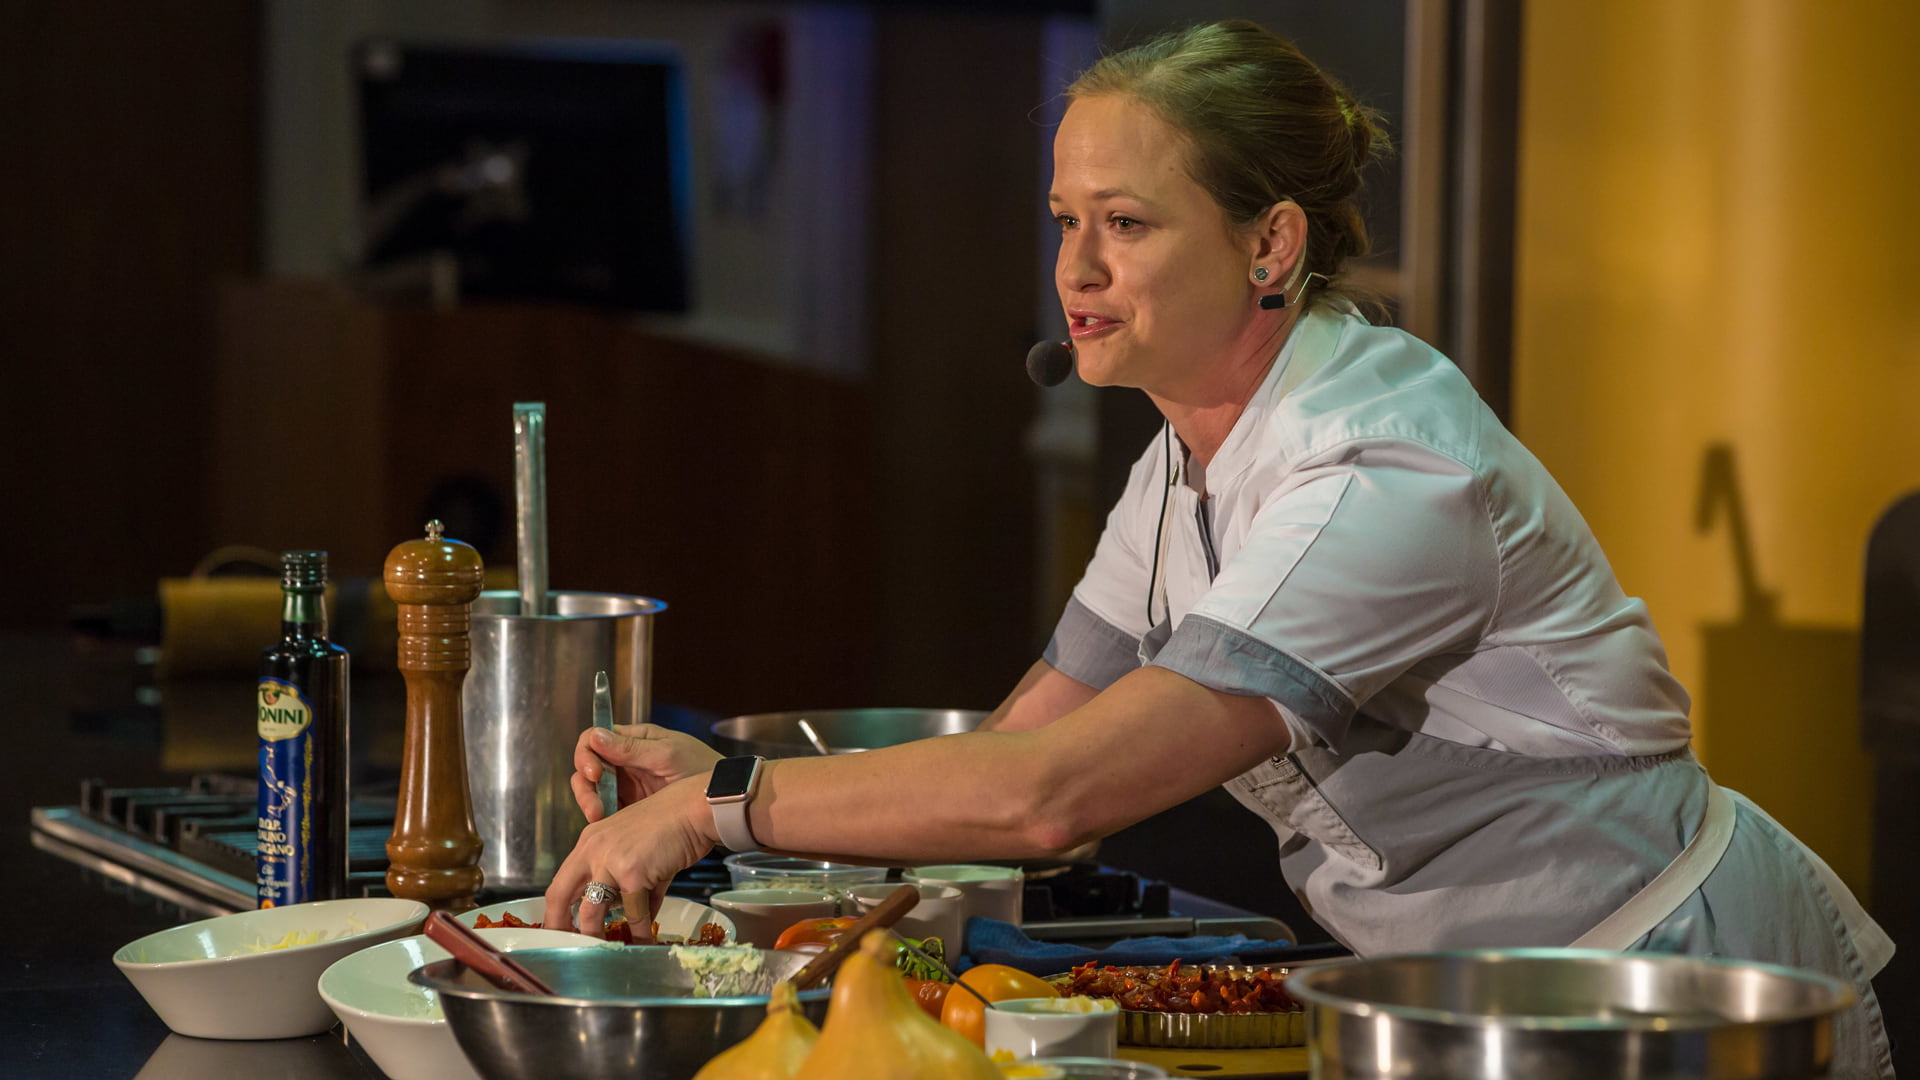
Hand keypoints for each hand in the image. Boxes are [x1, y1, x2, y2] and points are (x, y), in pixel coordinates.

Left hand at [543, 775, 716, 938]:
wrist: (695, 809)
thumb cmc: (672, 824)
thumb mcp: (637, 848)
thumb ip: (629, 881)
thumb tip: (636, 917)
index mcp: (590, 841)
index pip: (562, 880)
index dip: (557, 908)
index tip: (561, 927)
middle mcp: (592, 850)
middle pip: (560, 895)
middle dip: (558, 926)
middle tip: (564, 946)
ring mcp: (610, 862)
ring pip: (591, 913)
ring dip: (597, 937)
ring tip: (605, 953)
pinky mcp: (632, 874)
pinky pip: (634, 914)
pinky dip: (640, 932)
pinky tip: (645, 942)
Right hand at [572, 723, 722, 822]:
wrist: (725, 798)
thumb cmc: (703, 768)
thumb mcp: (668, 755)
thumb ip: (632, 748)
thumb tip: (596, 736)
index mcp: (634, 740)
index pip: (594, 739)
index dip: (587, 755)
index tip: (596, 773)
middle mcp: (626, 761)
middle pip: (588, 768)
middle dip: (586, 788)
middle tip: (595, 808)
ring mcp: (628, 786)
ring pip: (594, 792)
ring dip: (591, 805)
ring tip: (600, 819)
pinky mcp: (632, 808)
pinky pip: (608, 812)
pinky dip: (603, 821)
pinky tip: (609, 829)